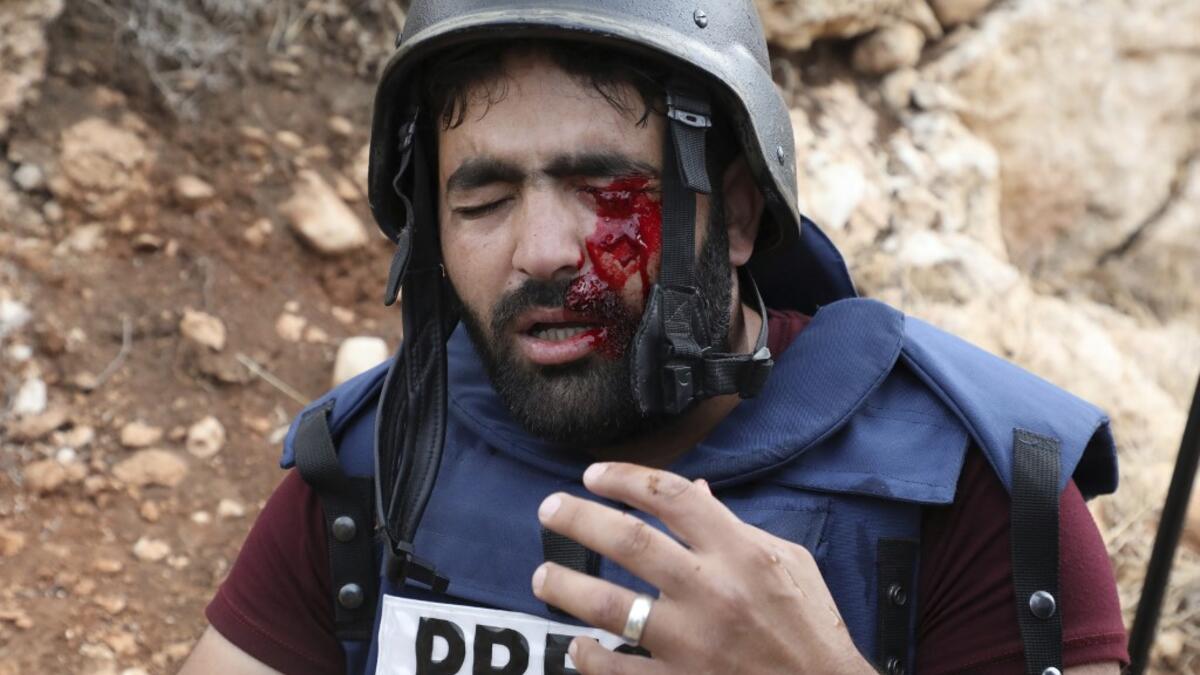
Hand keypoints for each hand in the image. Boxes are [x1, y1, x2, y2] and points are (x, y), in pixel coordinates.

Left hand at [532, 462, 874, 674]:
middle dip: (579, 519)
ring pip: (610, 605)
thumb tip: (694, 492)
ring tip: (543, 576)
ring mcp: (694, 643)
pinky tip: (578, 646)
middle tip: (549, 510)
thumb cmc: (810, 628)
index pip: (671, 496)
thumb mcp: (789, 561)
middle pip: (629, 541)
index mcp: (741, 552)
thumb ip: (736, 526)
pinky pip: (618, 669)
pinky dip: (589, 657)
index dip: (624, 478)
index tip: (593, 475)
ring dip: (567, 587)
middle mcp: (713, 591)